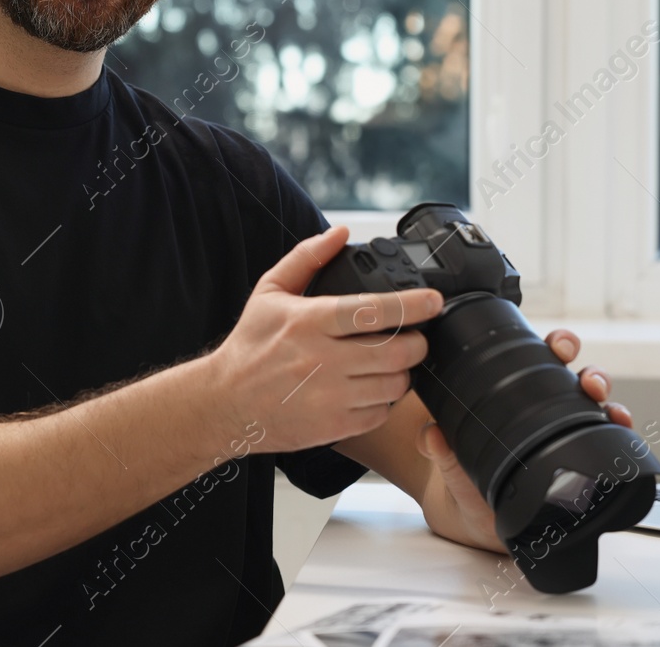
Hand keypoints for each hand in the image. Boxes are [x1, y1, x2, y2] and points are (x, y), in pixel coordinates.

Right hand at [205, 226, 444, 455]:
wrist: (225, 402)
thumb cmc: (250, 346)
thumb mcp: (270, 292)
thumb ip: (307, 258)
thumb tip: (339, 233)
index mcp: (310, 322)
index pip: (374, 310)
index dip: (413, 305)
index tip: (434, 300)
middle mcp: (322, 360)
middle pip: (397, 351)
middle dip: (417, 342)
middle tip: (415, 337)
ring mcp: (330, 397)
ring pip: (395, 384)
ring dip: (403, 372)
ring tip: (391, 362)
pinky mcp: (335, 425)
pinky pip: (381, 413)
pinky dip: (385, 400)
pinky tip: (371, 387)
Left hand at [412, 327, 631, 552]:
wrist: (478, 519)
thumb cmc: (467, 476)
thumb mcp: (451, 461)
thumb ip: (441, 449)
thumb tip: (432, 435)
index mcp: (518, 396)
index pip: (541, 361)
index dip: (556, 346)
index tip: (559, 345)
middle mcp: (550, 411)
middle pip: (578, 380)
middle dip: (590, 371)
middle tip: (587, 379)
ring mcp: (568, 435)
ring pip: (598, 410)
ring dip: (610, 403)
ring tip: (607, 406)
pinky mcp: (582, 463)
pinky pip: (607, 446)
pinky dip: (620, 436)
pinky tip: (622, 432)